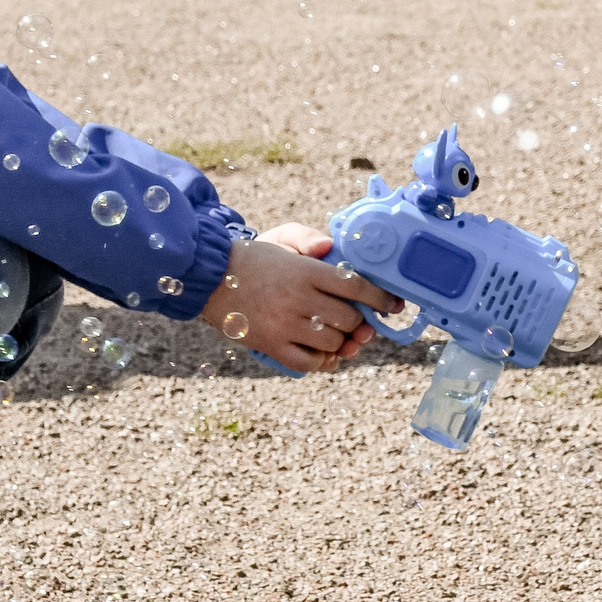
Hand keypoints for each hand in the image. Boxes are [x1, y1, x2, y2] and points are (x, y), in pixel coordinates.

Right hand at [199, 227, 406, 372]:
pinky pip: (308, 364)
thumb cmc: (252, 257)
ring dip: (341, 342)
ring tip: (339, 335)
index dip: (381, 298)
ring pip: (333, 343)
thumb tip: (332, 247)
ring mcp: (284, 325)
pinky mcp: (270, 345)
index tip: (393, 305)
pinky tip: (323, 354)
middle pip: (348, 319)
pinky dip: (321, 362)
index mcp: (305, 271)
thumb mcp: (281, 237)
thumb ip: (309, 237)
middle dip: (359, 322)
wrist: (208, 277)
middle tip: (358, 321)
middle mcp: (298, 299)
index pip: (355, 286)